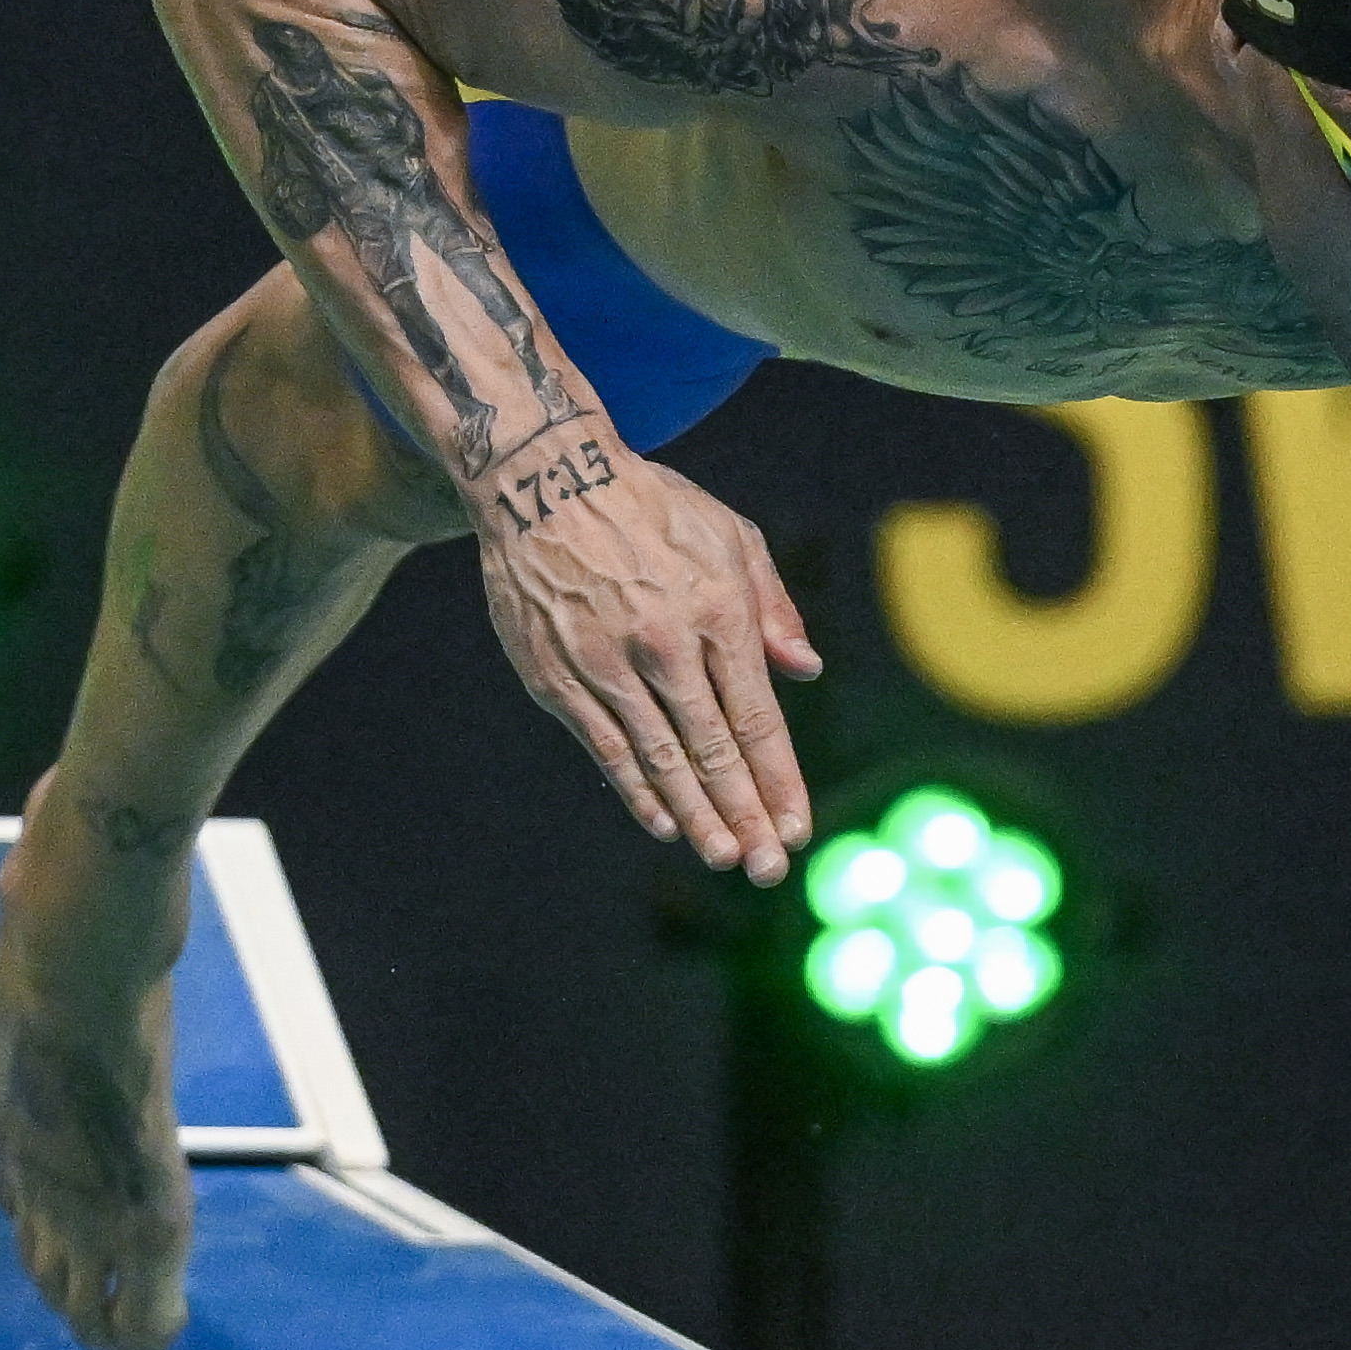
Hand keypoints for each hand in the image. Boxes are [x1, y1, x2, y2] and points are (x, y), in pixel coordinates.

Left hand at [0, 771, 196, 1349]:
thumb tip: (48, 802)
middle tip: (92, 1309)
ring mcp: (78, 1149)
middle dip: (65, 1274)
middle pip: (38, 1231)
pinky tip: (155, 1335)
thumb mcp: (47, 867)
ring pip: (79, 1270)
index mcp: (16, 1064)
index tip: (42, 1226)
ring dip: (102, 1308)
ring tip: (125, 1340)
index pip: (18, 1160)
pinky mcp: (134, 1161)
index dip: (35, 1201)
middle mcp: (34, 1122)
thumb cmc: (68, 867)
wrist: (88, 888)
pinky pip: (142, 1268)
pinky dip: (146, 1310)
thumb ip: (46, 855)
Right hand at [471, 438, 820, 880]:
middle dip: (745, 816)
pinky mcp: (556, 676)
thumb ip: (773, 607)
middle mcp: (664, 644)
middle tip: (767, 869)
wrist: (543, 480)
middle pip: (714, 751)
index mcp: (716, 609)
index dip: (779, 781)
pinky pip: (606, 748)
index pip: (757, 718)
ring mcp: (605, 664)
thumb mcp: (730, 535)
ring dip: (696, 817)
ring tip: (724, 858)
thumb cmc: (651, 507)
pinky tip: (662, 823)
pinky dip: (637, 790)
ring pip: (660, 760)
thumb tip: (807, 671)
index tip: (797, 828)